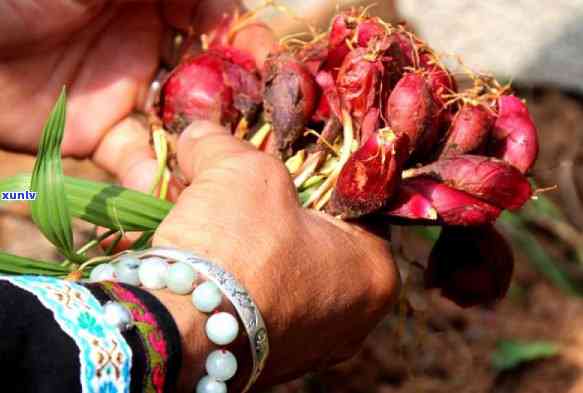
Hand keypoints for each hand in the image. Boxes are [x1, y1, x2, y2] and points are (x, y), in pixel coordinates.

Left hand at [0, 0, 270, 184]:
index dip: (245, 40)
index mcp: (151, 0)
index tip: (268, 62)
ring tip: (228, 164)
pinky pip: (136, 157)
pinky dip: (152, 174)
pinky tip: (163, 185)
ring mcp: (125, 93)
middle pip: (208, 75)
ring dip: (206, 143)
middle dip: (238, 97)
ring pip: (180, 120)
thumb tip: (225, 7)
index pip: (215, 19)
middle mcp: (146, 48)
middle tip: (264, 121)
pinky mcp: (100, 134)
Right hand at [152, 121, 399, 390]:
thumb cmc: (237, 246)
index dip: (313, 175)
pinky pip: (259, 305)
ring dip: (249, 247)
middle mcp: (355, 318)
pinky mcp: (271, 363)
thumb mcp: (241, 171)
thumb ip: (225, 144)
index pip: (353, 205)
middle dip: (274, 212)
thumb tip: (198, 134)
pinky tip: (204, 264)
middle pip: (314, 240)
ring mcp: (313, 346)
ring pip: (284, 275)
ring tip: (210, 225)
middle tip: (238, 194)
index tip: (280, 165)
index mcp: (375, 271)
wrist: (180, 332)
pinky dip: (236, 282)